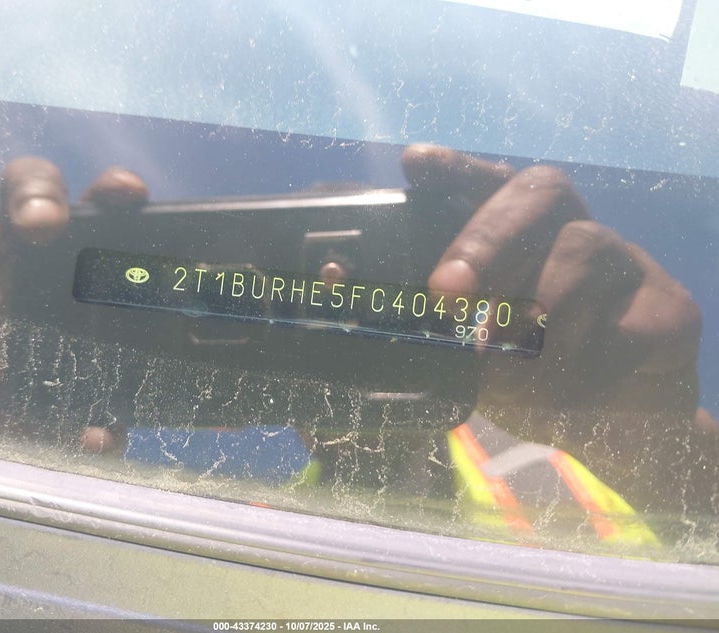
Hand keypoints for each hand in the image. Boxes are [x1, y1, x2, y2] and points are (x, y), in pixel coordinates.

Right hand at [0, 158, 147, 451]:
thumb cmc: (36, 398)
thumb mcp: (71, 405)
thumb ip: (92, 414)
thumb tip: (102, 439)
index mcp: (75, 260)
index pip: (99, 206)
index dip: (113, 191)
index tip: (128, 196)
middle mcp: (20, 245)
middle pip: (26, 186)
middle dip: (34, 199)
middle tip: (42, 232)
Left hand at [402, 144, 716, 511]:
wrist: (621, 429)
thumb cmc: (535, 378)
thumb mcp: (473, 351)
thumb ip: (431, 324)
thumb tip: (349, 295)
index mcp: (523, 236)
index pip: (492, 182)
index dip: (456, 168)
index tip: (413, 164)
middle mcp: (574, 231)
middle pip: (542, 191)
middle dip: (487, 236)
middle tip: (445, 289)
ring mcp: (628, 264)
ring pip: (582, 254)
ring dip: (531, 312)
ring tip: (500, 364)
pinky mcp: (669, 308)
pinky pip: (622, 322)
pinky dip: (577, 363)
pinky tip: (558, 391)